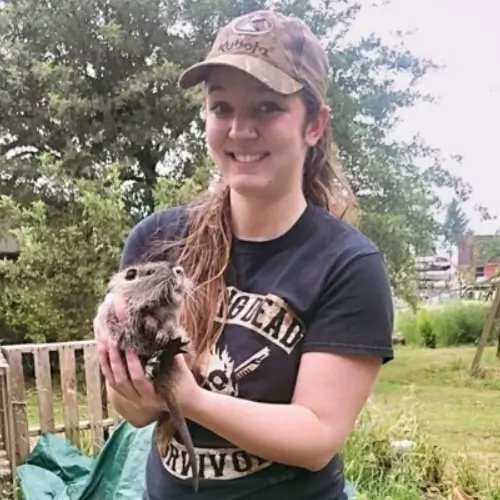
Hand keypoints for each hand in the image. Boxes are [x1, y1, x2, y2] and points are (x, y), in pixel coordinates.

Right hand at [93, 292, 201, 415]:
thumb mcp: (156, 366)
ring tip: (115, 341)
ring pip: (121, 378)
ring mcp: (139, 398)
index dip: (102, 358)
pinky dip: (134, 364)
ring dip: (117, 359)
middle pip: (111, 375)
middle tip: (105, 337)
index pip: (109, 374)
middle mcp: (130, 396)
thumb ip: (147, 352)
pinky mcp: (151, 397)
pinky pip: (139, 379)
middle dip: (106, 355)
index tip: (100, 340)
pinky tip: (132, 351)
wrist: (191, 399)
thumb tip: (144, 325)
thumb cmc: (174, 379)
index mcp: (128, 389)